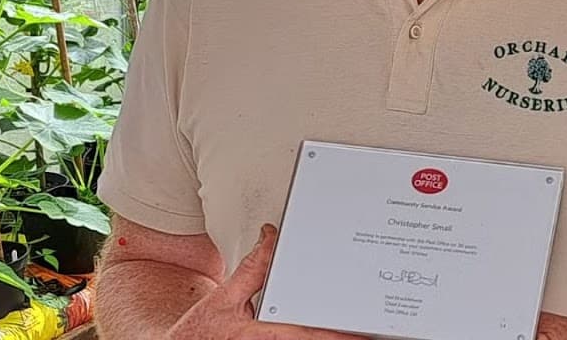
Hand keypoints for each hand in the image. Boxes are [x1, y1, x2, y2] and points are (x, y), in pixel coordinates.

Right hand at [168, 224, 367, 339]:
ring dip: (327, 336)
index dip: (336, 334)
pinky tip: (331, 332)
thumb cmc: (199, 332)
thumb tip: (272, 236)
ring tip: (356, 333)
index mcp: (263, 334)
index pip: (307, 334)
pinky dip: (313, 336)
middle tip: (367, 331)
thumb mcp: (224, 296)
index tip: (360, 332)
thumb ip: (252, 268)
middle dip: (339, 335)